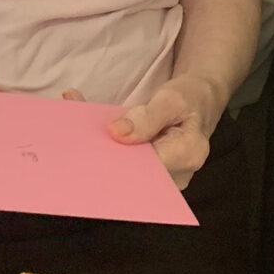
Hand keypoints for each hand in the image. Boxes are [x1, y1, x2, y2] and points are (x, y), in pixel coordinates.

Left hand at [61, 75, 219, 190]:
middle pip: (133, 171)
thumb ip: (148, 117)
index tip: (89, 143)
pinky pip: (124, 159)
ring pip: (125, 166)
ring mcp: (161, 176)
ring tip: (74, 121)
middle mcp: (175, 175)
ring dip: (99, 145)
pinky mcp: (149, 169)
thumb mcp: (172, 98)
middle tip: (74, 132)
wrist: (200, 100)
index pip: (146, 166)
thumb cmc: (191, 97)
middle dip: (102, 152)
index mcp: (187, 155)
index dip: (116, 157)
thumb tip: (116, 134)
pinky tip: (83, 121)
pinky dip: (105, 143)